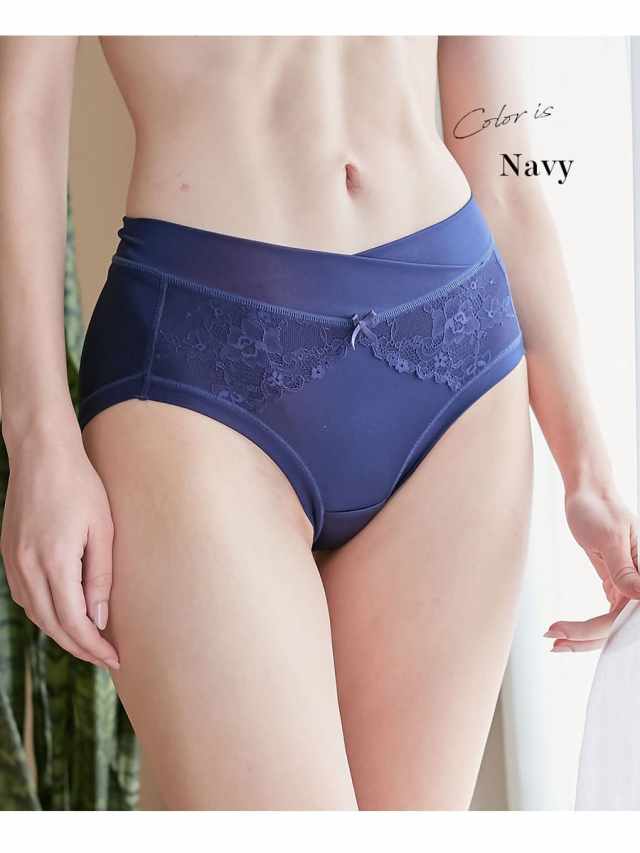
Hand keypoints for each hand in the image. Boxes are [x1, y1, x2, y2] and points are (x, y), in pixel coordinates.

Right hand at [0, 428, 119, 669]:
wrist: (41, 454)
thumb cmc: (81, 486)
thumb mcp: (103, 530)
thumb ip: (101, 577)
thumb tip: (98, 620)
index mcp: (54, 562)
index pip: (73, 623)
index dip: (94, 646)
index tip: (115, 658)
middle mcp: (27, 567)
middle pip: (52, 625)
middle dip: (79, 647)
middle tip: (105, 657)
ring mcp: (12, 561)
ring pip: (35, 613)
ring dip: (60, 632)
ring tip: (88, 640)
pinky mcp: (8, 554)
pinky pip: (24, 596)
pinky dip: (44, 612)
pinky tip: (62, 612)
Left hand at [544, 484, 638, 652]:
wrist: (589, 493)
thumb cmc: (599, 508)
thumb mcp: (609, 538)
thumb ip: (625, 569)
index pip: (625, 616)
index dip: (597, 631)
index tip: (565, 634)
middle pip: (618, 626)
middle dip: (586, 639)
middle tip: (553, 641)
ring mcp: (629, 586)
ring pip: (611, 624)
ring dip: (584, 637)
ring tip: (554, 641)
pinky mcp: (616, 583)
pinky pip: (606, 614)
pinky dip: (586, 626)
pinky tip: (565, 632)